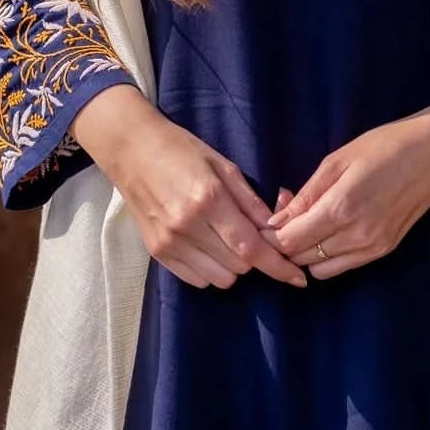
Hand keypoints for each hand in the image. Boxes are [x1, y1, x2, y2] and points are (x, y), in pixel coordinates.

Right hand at [72, 88, 305, 290]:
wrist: (130, 149)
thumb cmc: (181, 149)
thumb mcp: (223, 165)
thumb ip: (250, 201)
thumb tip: (276, 230)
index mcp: (209, 199)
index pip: (250, 247)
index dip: (278, 266)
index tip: (298, 278)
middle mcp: (188, 226)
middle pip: (238, 266)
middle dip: (254, 256)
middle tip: (250, 235)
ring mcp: (170, 242)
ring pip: (220, 279)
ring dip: (233, 265)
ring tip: (226, 238)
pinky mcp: (157, 252)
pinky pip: (196, 280)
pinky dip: (210, 270)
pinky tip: (207, 246)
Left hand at [263, 109, 429, 278]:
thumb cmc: (384, 146)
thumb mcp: (337, 161)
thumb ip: (305, 195)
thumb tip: (276, 222)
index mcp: (342, 208)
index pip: (290, 241)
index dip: (270, 235)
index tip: (264, 221)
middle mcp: (357, 236)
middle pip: (302, 258)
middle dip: (285, 243)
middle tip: (284, 217)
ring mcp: (374, 248)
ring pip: (320, 270)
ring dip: (306, 253)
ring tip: (306, 225)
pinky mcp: (385, 251)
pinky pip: (343, 266)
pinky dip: (327, 256)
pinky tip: (328, 231)